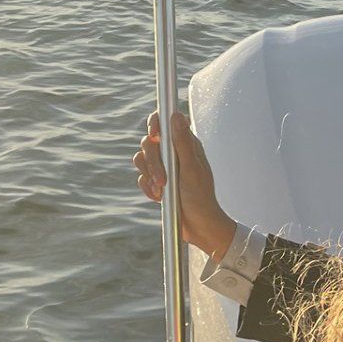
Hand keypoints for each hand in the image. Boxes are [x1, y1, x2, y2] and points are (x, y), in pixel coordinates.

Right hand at [134, 110, 237, 260]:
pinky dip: (147, 187)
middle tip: (163, 180)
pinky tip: (159, 197)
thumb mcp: (191, 169)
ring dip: (149, 175)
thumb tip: (176, 115)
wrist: (199, 226)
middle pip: (149, 142)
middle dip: (152, 162)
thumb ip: (182, 142)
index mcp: (185, 145)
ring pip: (141, 158)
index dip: (155, 123)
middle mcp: (173, 152)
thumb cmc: (200, 198)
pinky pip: (141, 177)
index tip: (153, 136)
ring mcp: (164, 167)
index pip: (165, 121)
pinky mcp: (156, 181)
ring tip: (162, 190)